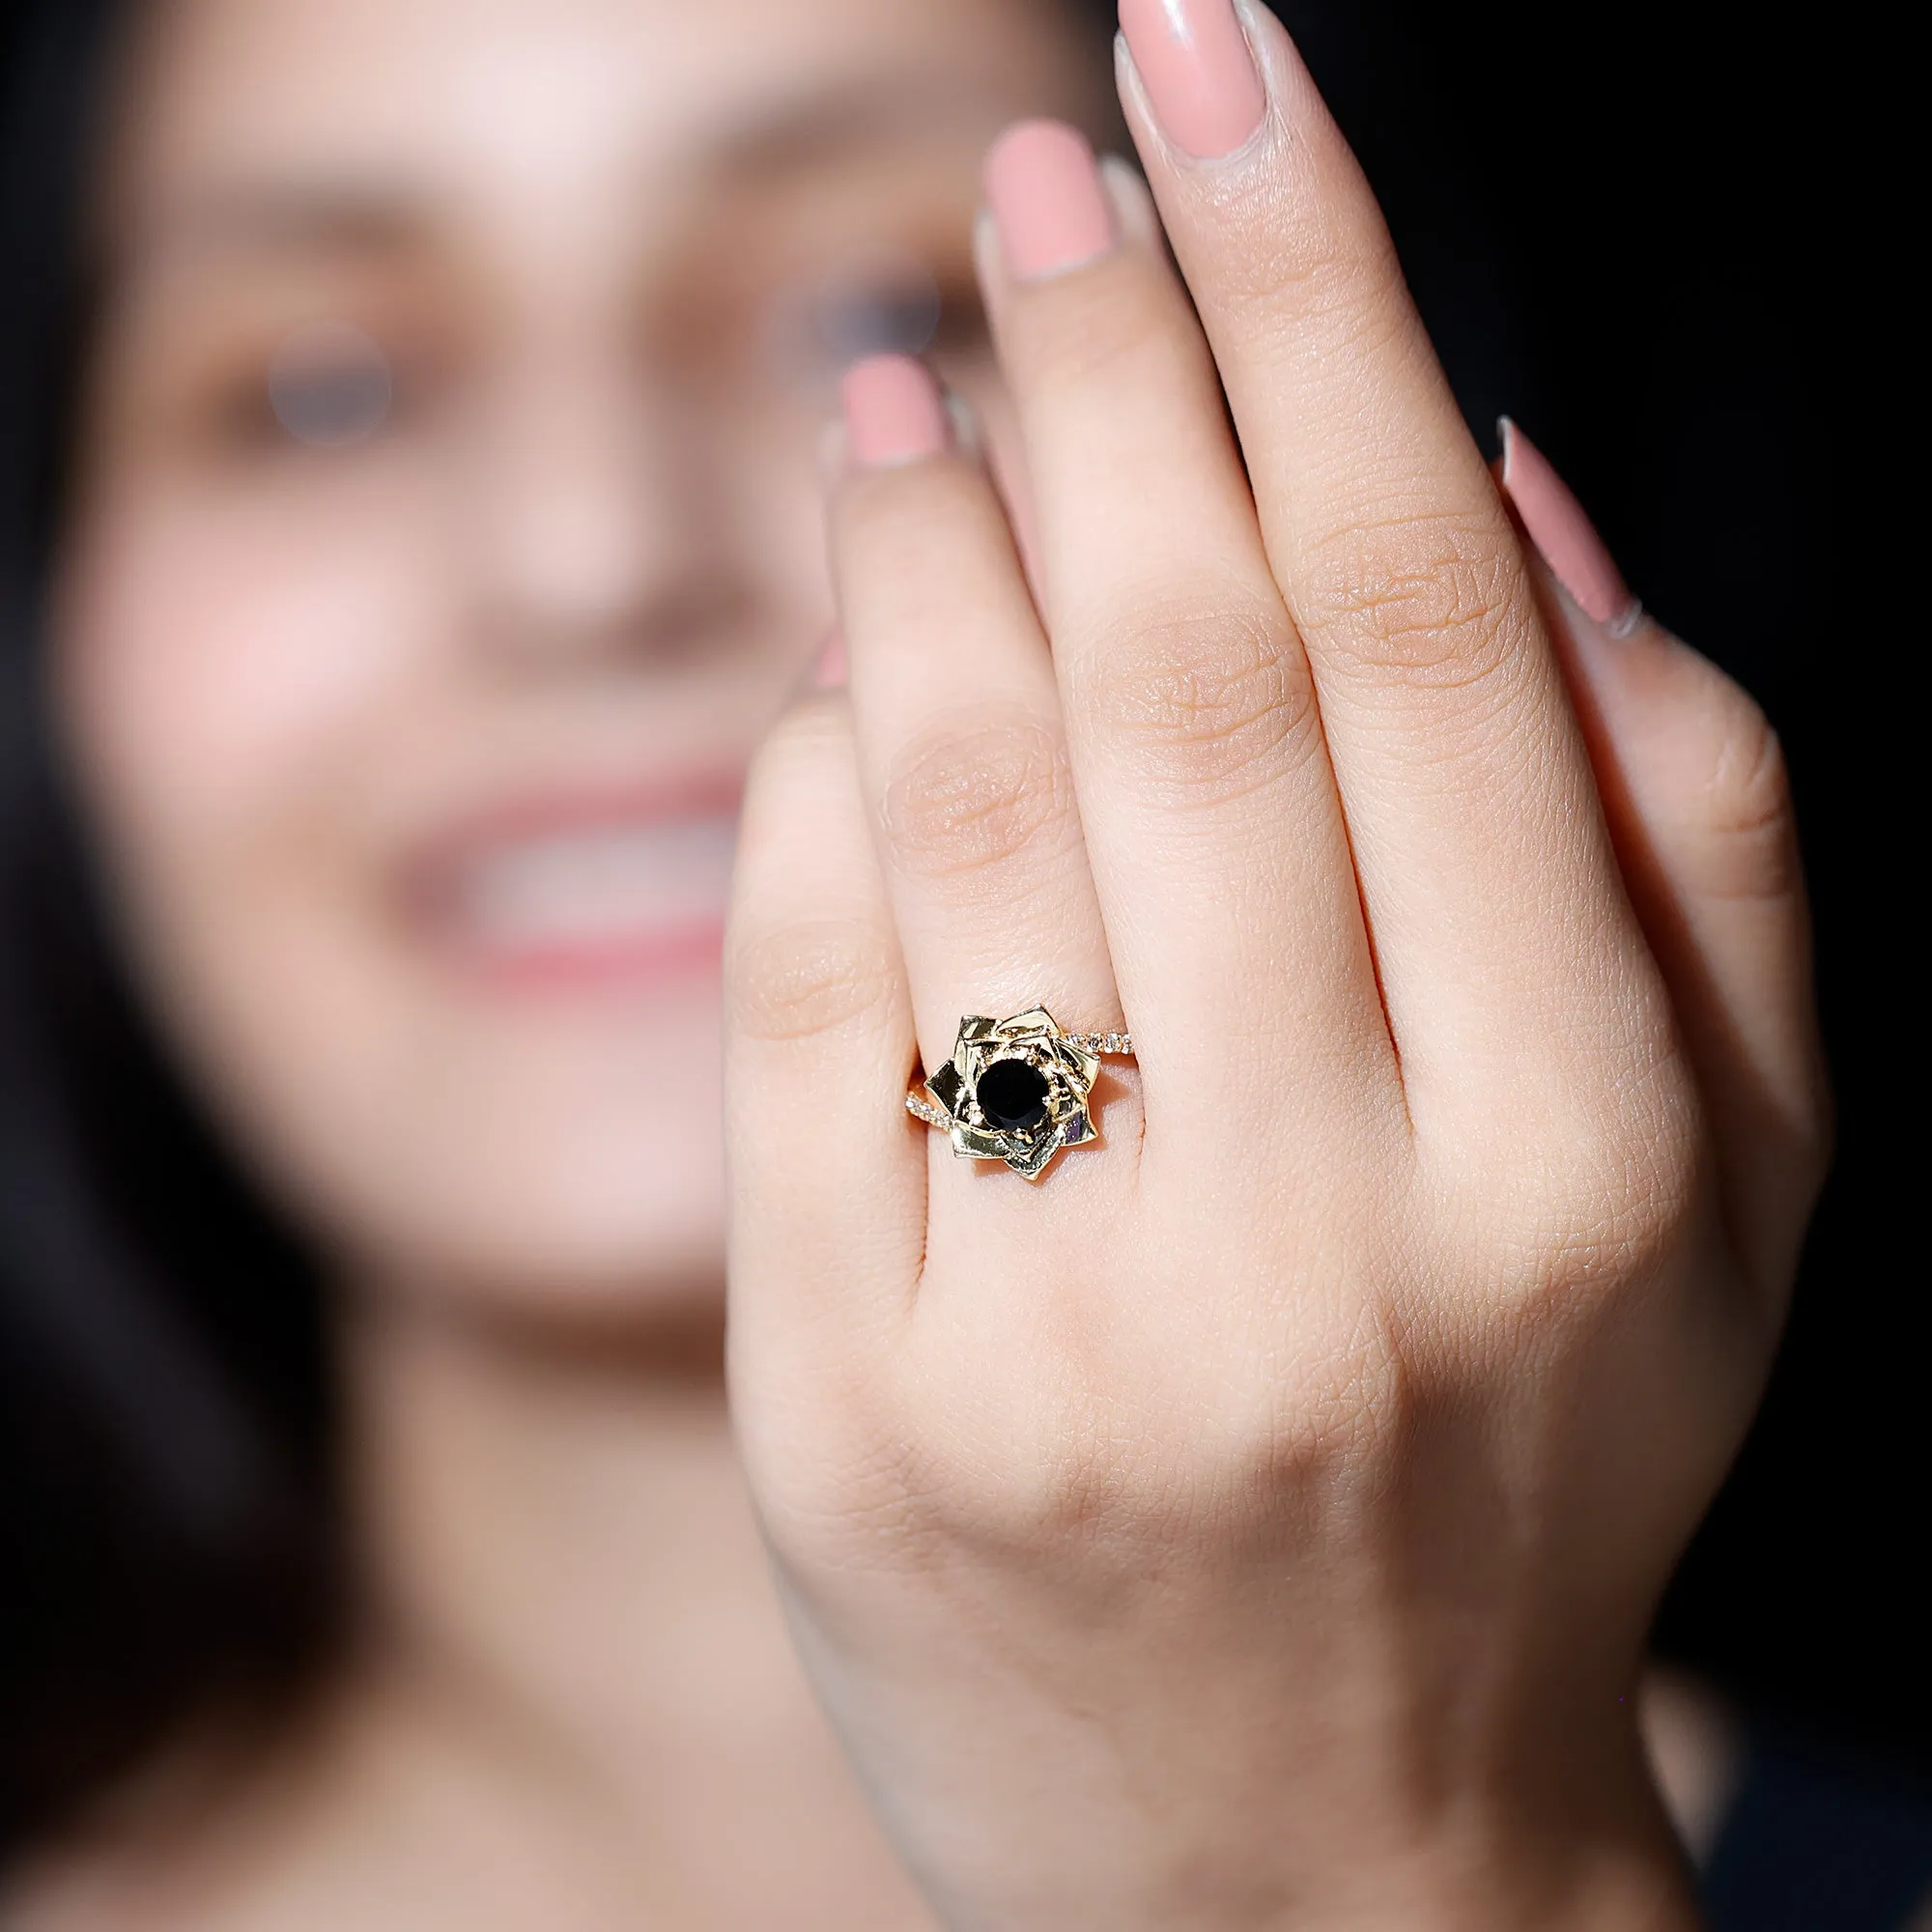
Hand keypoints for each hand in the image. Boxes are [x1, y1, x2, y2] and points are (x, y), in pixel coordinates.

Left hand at [723, 6, 1825, 1926]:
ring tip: (913, 375)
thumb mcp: (1735, 1187)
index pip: (1429, 630)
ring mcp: (1066, 1341)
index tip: (1228, 87)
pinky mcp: (853, 1414)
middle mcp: (1335, 1241)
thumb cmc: (1528, 1465)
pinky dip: (803, 779)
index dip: (1319, 312)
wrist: (1305, 1852)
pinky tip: (836, 662)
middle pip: (1189, 677)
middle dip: (1112, 364)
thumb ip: (1690, 820)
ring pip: (963, 811)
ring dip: (924, 535)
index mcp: (1590, 1155)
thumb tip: (1501, 470)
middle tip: (1046, 166)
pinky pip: (796, 1002)